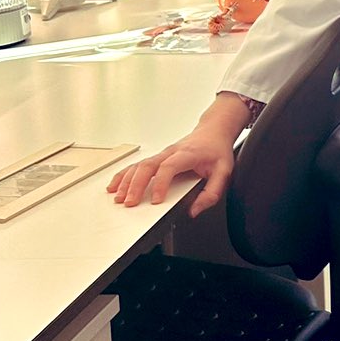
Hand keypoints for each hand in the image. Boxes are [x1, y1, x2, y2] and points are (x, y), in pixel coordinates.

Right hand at [106, 93, 251, 213]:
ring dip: (126, 181)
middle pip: (148, 166)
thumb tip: (195, 210)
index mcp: (188, 154)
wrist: (213, 130)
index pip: (169, 167)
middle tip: (130, 203)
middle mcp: (171, 152)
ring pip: (139, 165)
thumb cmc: (217, 150)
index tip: (155, 200)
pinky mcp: (157, 157)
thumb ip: (212, 192)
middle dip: (136, 185)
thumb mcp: (224, 171)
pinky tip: (114, 185)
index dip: (161, 184)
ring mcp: (162, 153)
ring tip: (118, 197)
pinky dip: (123, 175)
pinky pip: (136, 165)